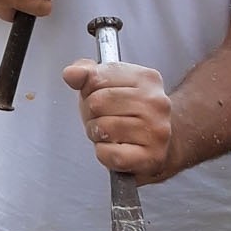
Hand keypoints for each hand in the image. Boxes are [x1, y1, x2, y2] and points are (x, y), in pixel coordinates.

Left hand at [61, 59, 175, 182]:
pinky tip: (115, 147)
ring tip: (111, 133)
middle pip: (97, 103)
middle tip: (104, 118)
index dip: (88, 90)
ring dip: (97, 134)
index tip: (98, 95)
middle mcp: (156, 102)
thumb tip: (71, 74)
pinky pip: (108, 153)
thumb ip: (86, 73)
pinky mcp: (152, 157)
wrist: (159, 142)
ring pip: (102, 128)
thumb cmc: (128, 111)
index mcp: (146, 77)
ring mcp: (157, 130)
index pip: (95, 78)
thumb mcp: (107, 83)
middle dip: (91, 113)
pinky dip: (103, 153)